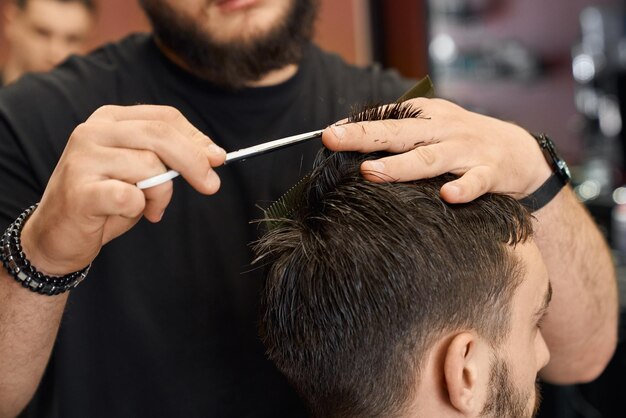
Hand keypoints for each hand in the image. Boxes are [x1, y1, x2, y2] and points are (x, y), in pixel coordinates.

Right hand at [20, 105, 225, 274]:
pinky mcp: (79, 190)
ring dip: (161, 194)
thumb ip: (171, 158)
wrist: (58, 235)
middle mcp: (93, 131)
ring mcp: (82, 159)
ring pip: (150, 166)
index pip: (165, 117)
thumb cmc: (106, 200)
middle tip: (211, 185)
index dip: (197, 139)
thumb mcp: (142, 172)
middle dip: (195, 161)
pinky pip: (131, 196)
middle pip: (161, 135)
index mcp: (110, 119)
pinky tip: (127, 213)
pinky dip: (138, 208)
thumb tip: (214, 155)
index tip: (218, 159)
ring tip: (149, 207)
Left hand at [322, 98, 551, 202]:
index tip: (327, 134)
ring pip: (430, 158)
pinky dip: (463, 187)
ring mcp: (466, 150)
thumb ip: (398, 131)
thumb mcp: (432, 127)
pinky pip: (475, 181)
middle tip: (334, 140)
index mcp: (426, 117)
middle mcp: (443, 130)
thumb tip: (351, 139)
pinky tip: (448, 196)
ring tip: (371, 172)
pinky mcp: (490, 172)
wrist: (519, 152)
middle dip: (365, 136)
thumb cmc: (463, 140)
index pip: (386, 118)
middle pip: (399, 133)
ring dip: (400, 166)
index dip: (356, 125)